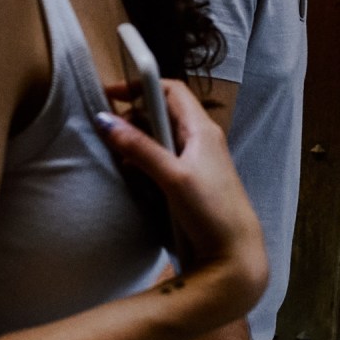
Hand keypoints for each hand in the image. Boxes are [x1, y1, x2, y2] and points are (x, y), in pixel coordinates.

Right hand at [96, 81, 267, 317]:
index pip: (170, 90)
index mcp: (202, 129)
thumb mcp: (171, 176)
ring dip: (138, 141)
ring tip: (119, 155)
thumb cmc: (211, 212)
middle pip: (163, 112)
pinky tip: (134, 175)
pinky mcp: (192, 180)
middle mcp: (201, 139)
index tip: (111, 93)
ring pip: (161, 137)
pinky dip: (145, 160)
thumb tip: (105, 120)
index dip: (141, 85)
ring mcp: (197, 160)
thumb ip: (139, 148)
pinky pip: (163, 159)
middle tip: (110, 130)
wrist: (234, 254)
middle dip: (134, 116)